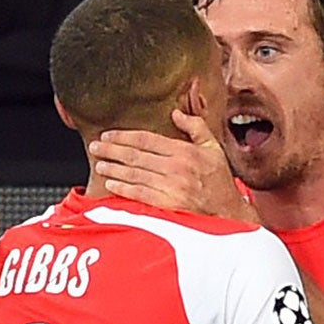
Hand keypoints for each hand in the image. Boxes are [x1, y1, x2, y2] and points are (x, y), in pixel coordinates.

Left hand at [85, 111, 255, 221]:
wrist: (228, 210)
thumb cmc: (219, 180)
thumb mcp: (213, 148)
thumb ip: (195, 127)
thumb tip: (176, 113)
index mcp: (184, 151)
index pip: (147, 140)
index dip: (124, 136)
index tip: (108, 134)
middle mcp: (176, 167)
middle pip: (136, 155)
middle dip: (112, 150)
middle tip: (95, 146)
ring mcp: (171, 187)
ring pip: (135, 174)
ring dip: (114, 168)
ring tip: (99, 164)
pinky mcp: (168, 205)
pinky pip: (140, 194)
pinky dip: (123, 188)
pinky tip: (111, 183)